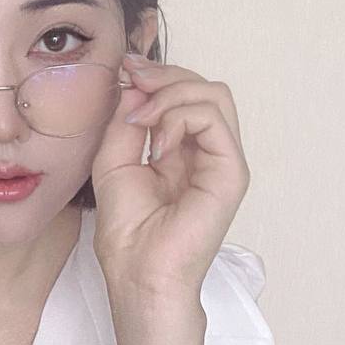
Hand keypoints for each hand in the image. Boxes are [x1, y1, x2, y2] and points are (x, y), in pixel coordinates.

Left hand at [89, 53, 250, 296]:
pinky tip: (156, 144)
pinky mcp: (231, 171)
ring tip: (141, 118)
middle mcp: (206, 151)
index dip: (155, 74)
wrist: (139, 274)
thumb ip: (126, 120)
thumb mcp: (113, 160)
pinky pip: (213, 118)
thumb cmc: (127, 232)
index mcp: (180, 149)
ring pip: (214, 93)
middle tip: (133, 81)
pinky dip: (179, 117)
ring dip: (171, 93)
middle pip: (202, 85)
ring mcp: (222, 160)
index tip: (124, 70)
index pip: (183, 93)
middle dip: (163, 75)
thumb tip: (135, 83)